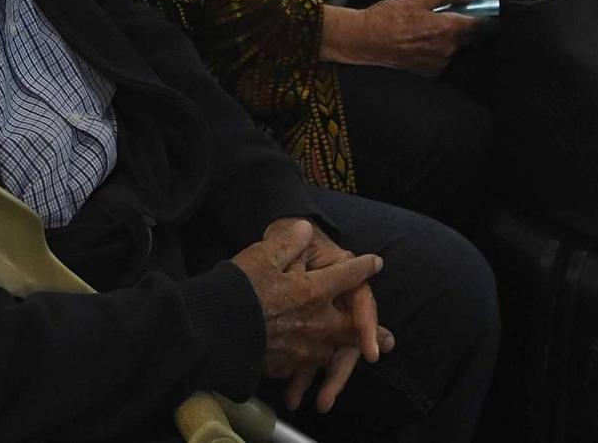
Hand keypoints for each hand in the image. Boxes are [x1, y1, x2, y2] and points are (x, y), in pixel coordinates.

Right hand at [233, 220, 385, 407]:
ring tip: (346, 356)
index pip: (346, 276)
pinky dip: (308, 364)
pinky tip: (304, 365)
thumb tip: (305, 229)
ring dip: (338, 350)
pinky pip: (304, 365)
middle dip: (368, 328)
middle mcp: (315, 323)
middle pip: (350, 327)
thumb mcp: (263, 254)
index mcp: (312, 292)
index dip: (363, 267)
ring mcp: (301, 349)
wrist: (212, 333)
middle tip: (385, 339)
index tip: (375, 263)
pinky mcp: (283, 367)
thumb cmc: (237, 290)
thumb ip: (289, 241)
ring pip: (330, 350)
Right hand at [353, 0, 484, 75]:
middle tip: (457, 16)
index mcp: (447, 29)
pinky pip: (445, 59)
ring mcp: (439, 63)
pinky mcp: (430, 71)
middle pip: (470, 38)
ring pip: (458, 49)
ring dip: (454, 39)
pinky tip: (427, 41)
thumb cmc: (390, 17)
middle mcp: (447, 49)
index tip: (484, 12)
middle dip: (468, 27)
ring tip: (436, 28)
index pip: (480, 26)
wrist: (367, 40)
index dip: (484, 17)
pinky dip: (442, 50)